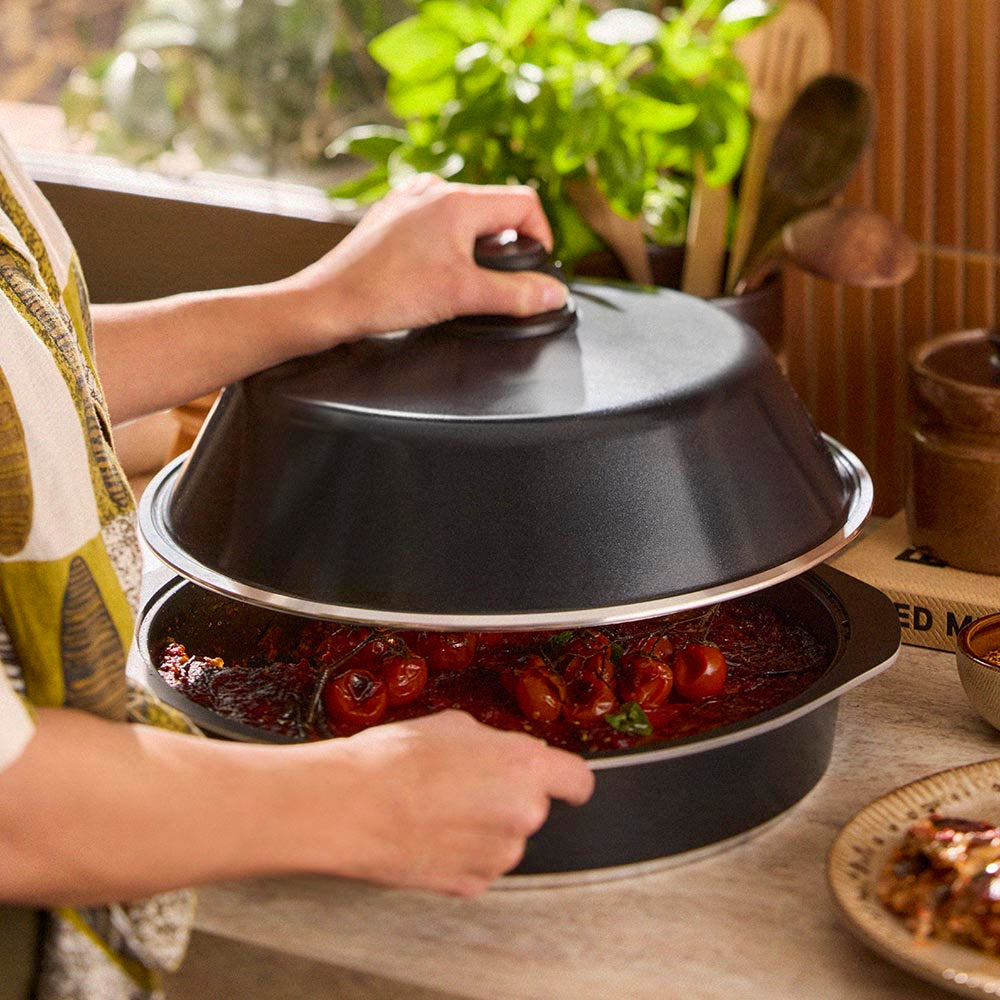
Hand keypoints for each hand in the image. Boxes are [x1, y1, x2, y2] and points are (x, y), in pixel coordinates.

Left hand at [284, 176, 568, 348]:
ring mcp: (411, 199)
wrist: (329, 302)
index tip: (536, 270)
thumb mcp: (464, 296)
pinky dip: (452, 246)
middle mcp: (434, 188)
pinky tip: (436, 275)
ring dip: (479, 247)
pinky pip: (439, 222)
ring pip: (468, 216)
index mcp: (457, 199)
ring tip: (464, 282)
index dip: (541, 237)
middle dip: (508, 245)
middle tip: (499, 283)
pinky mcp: (395, 215)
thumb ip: (516, 294)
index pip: (524, 202)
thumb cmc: (386, 294)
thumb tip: (554, 294)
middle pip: (497, 208)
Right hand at [305, 710, 593, 895]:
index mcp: (525, 768)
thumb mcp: (453, 725)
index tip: (565, 785)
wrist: (349, 806)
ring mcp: (498, 855)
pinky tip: (429, 832)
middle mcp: (523, 815)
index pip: (578, 781)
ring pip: (503, 837)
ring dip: (482, 826)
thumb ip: (493, 744)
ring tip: (437, 807)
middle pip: (532, 807)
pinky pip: (478, 863)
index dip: (567, 782)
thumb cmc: (393, 761)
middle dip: (506, 797)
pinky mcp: (471, 884)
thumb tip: (499, 753)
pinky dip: (460, 852)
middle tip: (464, 783)